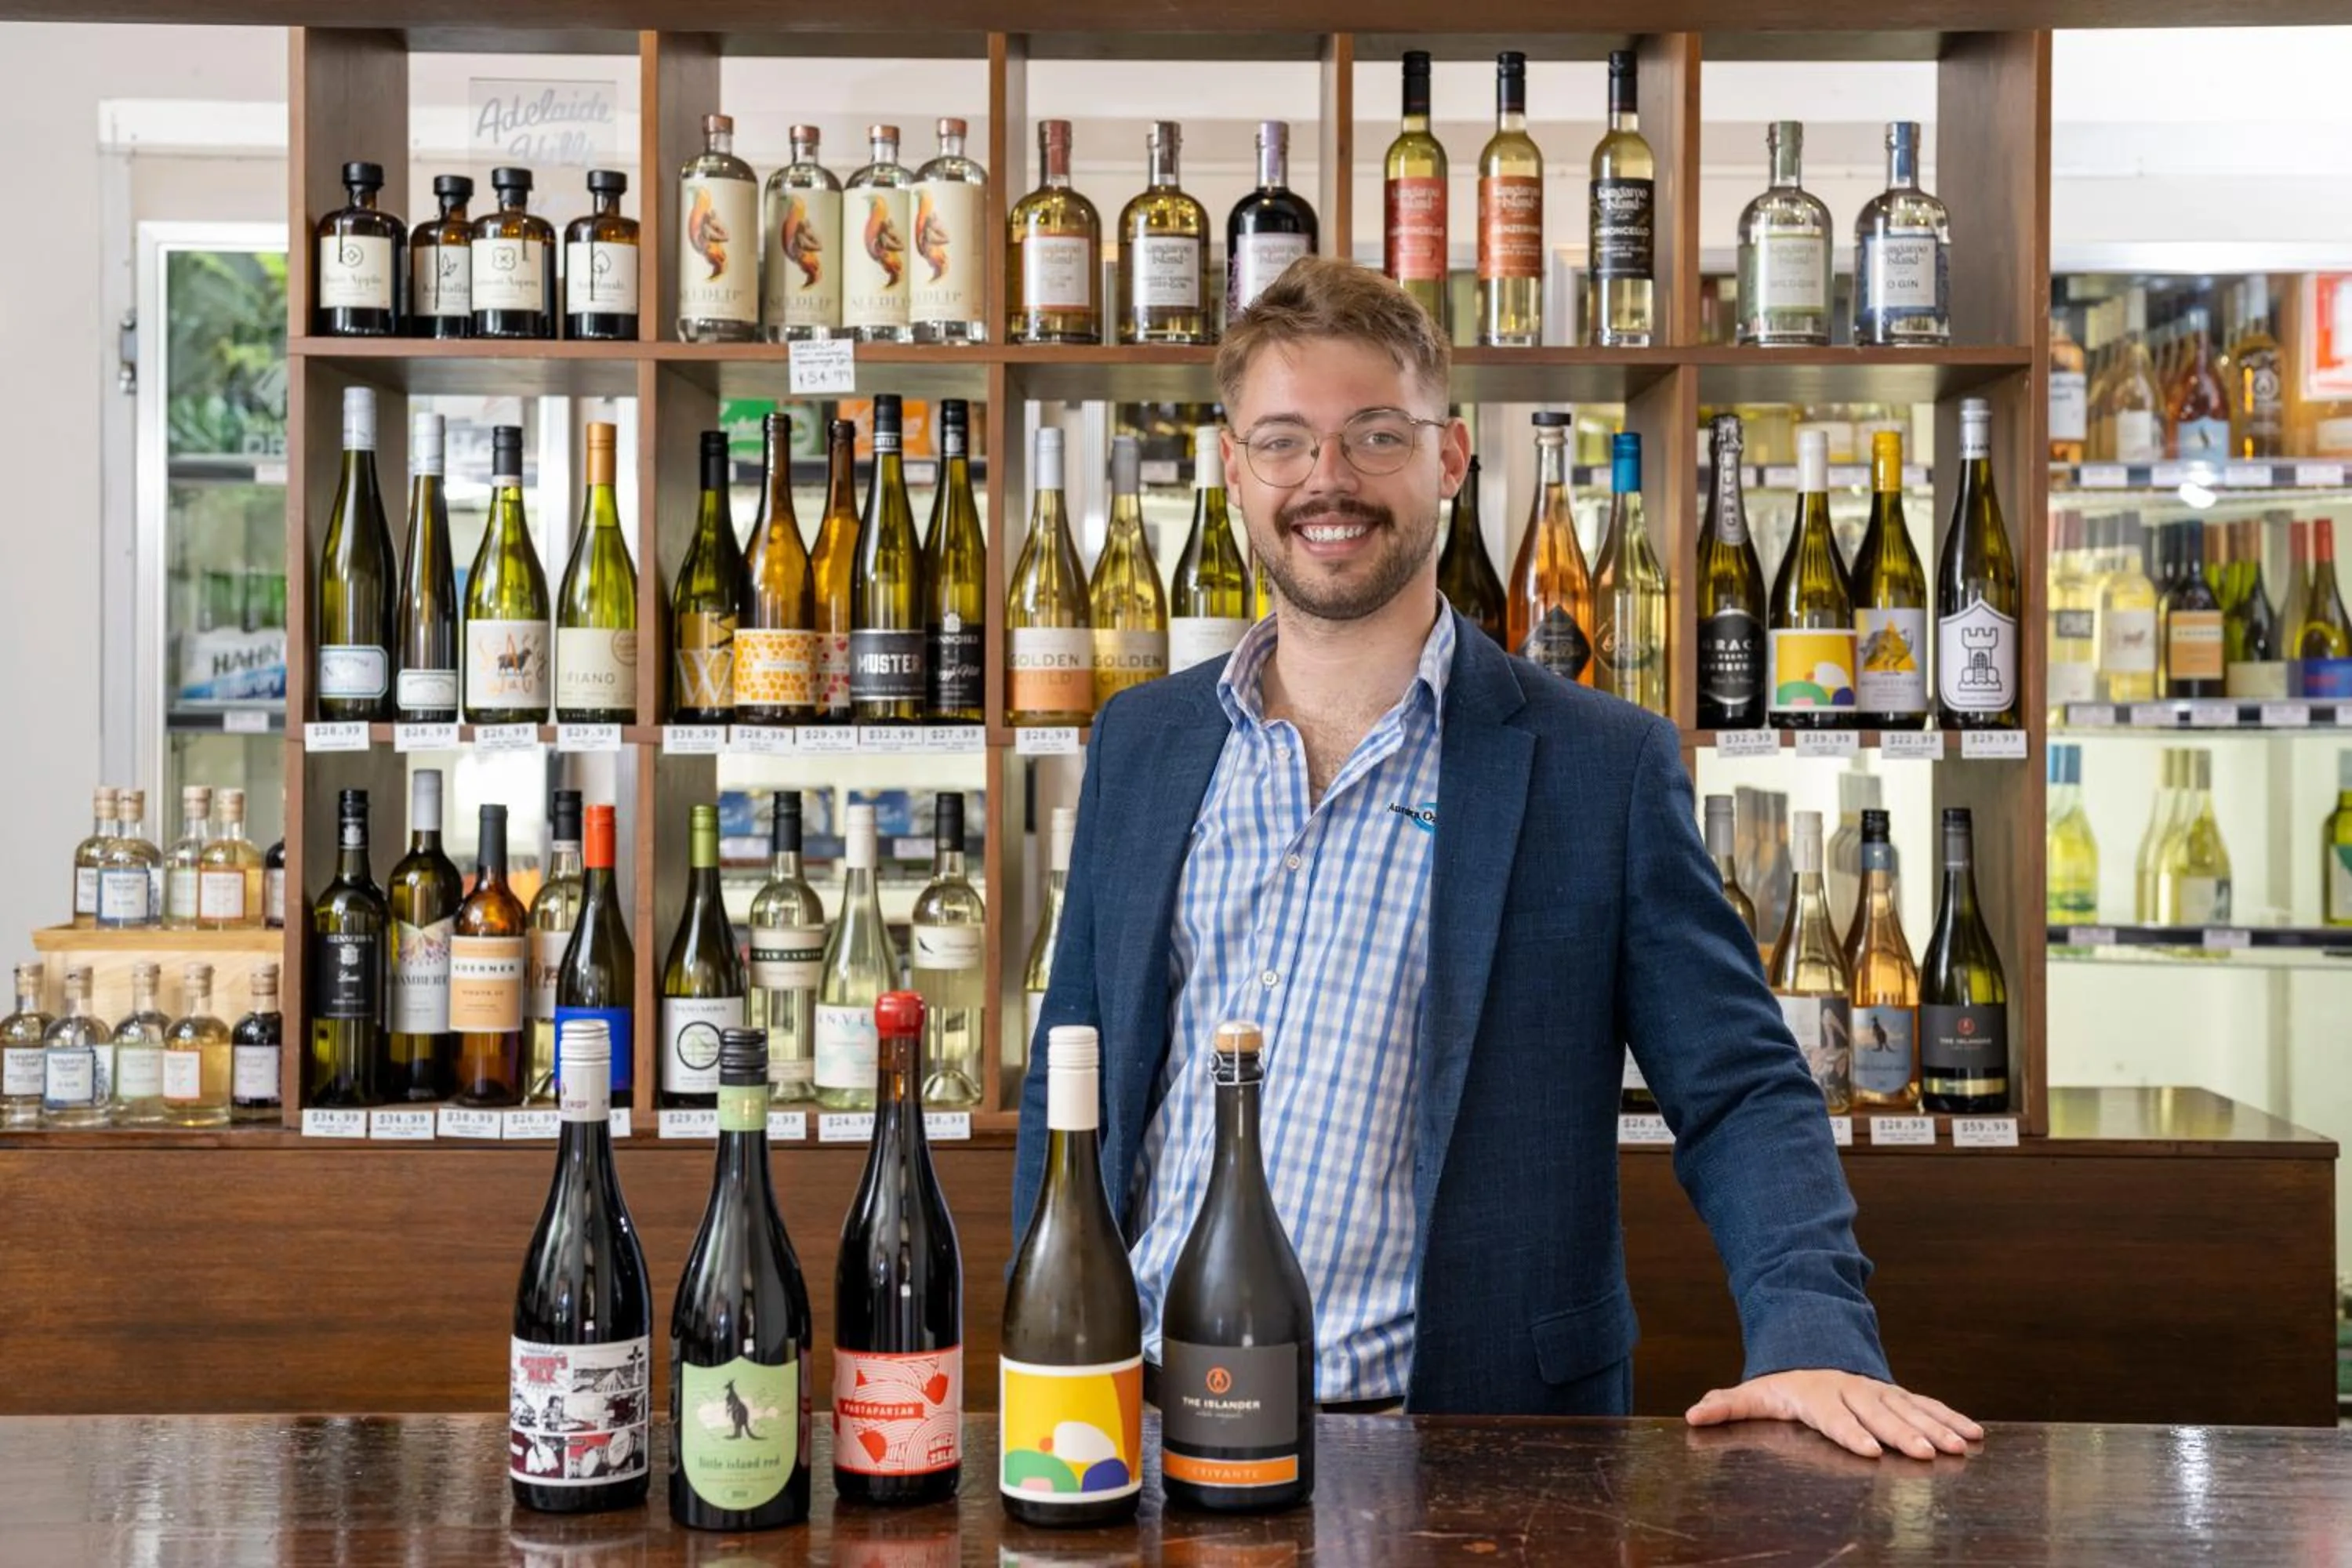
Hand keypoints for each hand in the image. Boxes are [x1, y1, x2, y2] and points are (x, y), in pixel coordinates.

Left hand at [1685, 1370, 1982, 1459]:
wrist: (1813, 1347)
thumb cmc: (1782, 1382)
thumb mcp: (1754, 1392)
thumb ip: (1728, 1405)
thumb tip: (1693, 1414)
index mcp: (1819, 1395)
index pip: (1836, 1417)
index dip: (1851, 1432)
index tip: (1868, 1450)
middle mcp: (1854, 1392)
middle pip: (1879, 1416)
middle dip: (1903, 1434)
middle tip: (1924, 1454)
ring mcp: (1879, 1392)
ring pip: (1911, 1410)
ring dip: (1936, 1428)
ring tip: (1959, 1446)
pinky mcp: (1899, 1394)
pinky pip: (1928, 1404)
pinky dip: (1951, 1417)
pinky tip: (1974, 1433)